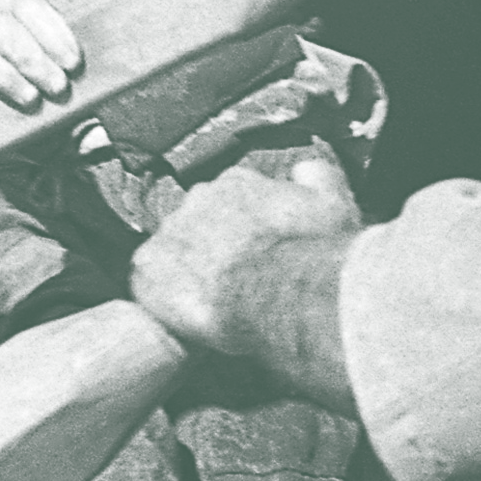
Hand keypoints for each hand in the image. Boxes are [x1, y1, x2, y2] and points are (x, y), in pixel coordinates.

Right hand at [0, 0, 83, 108]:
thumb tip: (75, 70)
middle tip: (57, 88)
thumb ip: (50, 31)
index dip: (55, 39)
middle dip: (35, 64)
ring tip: (30, 98)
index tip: (73, 65)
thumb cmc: (10, 12)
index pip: (35, 13)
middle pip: (8, 36)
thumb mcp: (31, 6)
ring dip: (6, 77)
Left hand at [131, 159, 360, 354]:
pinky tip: (183, 311)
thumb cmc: (308, 253)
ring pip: (173, 247)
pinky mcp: (148, 266)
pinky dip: (161, 294)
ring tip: (210, 297)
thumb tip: (306, 170)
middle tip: (233, 274)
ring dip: (187, 267)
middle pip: (198, 219)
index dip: (243, 224)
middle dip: (212, 243)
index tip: (255, 244)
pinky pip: (147, 278)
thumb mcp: (333, 204)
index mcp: (238, 182)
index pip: (232, 196)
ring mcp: (169, 230)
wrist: (279, 291)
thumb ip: (318, 178)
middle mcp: (198, 197)